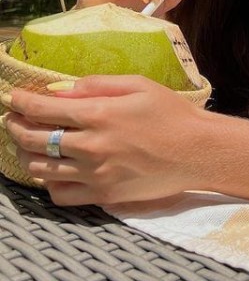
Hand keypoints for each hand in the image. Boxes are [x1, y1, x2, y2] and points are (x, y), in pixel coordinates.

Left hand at [2, 75, 214, 205]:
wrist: (198, 150)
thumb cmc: (171, 112)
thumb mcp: (138, 85)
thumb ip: (96, 85)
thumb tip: (59, 90)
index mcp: (100, 114)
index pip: (44, 110)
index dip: (21, 103)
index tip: (11, 98)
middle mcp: (92, 146)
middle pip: (35, 140)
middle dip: (16, 126)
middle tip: (12, 119)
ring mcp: (96, 174)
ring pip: (41, 169)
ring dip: (27, 155)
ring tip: (28, 144)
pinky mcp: (104, 195)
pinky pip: (61, 195)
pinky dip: (49, 183)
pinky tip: (52, 171)